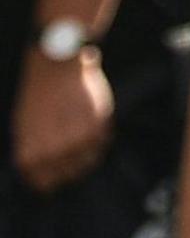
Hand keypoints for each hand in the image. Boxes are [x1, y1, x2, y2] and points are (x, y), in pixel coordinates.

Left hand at [11, 48, 109, 192]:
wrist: (54, 68)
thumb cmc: (36, 95)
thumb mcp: (23, 127)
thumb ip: (34, 151)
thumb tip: (42, 169)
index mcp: (32, 155)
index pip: (44, 183)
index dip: (51, 180)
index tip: (56, 175)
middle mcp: (53, 153)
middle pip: (70, 175)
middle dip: (71, 168)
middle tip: (73, 156)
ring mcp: (76, 141)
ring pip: (90, 162)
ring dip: (89, 154)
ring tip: (86, 142)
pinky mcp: (97, 127)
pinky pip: (103, 143)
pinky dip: (101, 138)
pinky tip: (94, 127)